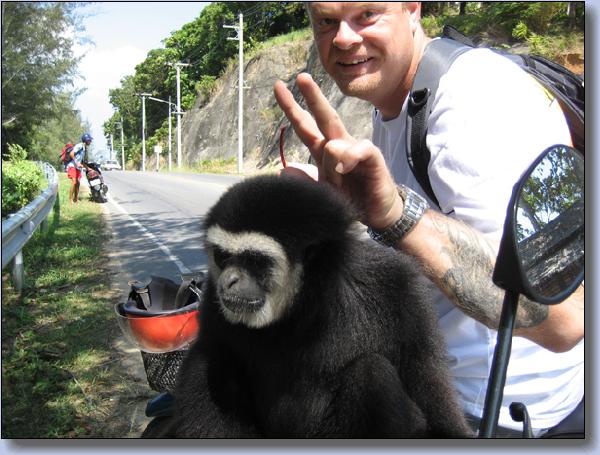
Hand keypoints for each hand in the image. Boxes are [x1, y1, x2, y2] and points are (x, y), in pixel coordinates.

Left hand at [274, 73, 401, 228]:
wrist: (378, 214)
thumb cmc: (351, 199)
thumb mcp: (322, 192)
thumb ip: (305, 181)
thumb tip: (285, 169)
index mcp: (324, 151)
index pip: (306, 126)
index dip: (292, 108)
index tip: (278, 87)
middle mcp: (339, 146)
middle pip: (324, 117)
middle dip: (313, 97)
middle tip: (301, 78)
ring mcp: (356, 150)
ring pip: (336, 140)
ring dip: (330, 162)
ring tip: (336, 180)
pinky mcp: (372, 157)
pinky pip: (359, 149)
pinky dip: (349, 157)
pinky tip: (346, 168)